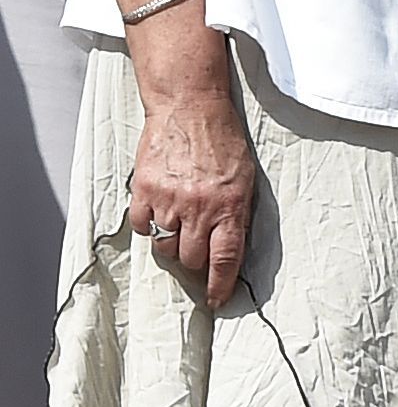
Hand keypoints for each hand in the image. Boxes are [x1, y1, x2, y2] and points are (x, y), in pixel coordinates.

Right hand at [128, 88, 255, 307]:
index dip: (220, 285)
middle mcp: (199, 207)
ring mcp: (169, 200)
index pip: (225, 258)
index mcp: (230, 204)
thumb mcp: (245, 177)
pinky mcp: (144, 191)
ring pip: (165, 247)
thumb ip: (238, 212)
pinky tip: (161, 209)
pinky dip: (151, 225)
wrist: (190, 106)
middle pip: (190, 259)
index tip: (218, 300)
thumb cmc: (222, 140)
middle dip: (195, 263)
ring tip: (180, 223)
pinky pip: (143, 227)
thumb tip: (232, 248)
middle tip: (197, 253)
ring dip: (173, 243)